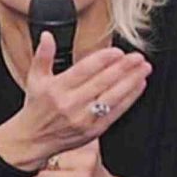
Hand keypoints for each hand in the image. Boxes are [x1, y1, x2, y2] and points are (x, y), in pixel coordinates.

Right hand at [0, 31, 150, 171]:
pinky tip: (139, 86)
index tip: (117, 52)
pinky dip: (129, 98)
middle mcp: (71, 104)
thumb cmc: (36, 107)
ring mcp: (84, 119)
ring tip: (143, 69)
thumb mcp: (34, 79)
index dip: (102, 60)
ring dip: (131, 81)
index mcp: (57, 89)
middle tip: (137, 56)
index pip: (84, 71)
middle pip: (102, 82)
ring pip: (112, 97)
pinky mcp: (94, 130)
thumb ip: (43, 55)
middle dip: (123, 68)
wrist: (33, 140)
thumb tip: (47, 35)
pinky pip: (116, 112)